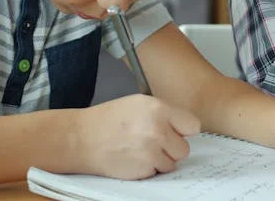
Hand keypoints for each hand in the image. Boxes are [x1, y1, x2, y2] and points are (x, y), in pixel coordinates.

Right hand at [73, 94, 200, 179]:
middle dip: (171, 147)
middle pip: (184, 149)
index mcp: (158, 109)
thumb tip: (184, 127)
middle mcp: (157, 131)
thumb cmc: (108, 120)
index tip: (177, 131)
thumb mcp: (138, 103)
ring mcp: (150, 153)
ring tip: (140, 149)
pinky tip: (133, 157)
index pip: (193, 125)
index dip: (184, 130)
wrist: (81, 139)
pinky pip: (156, 172)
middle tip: (154, 141)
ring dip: (159, 159)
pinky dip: (147, 168)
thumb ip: (164, 113)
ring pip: (171, 163)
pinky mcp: (142, 170)